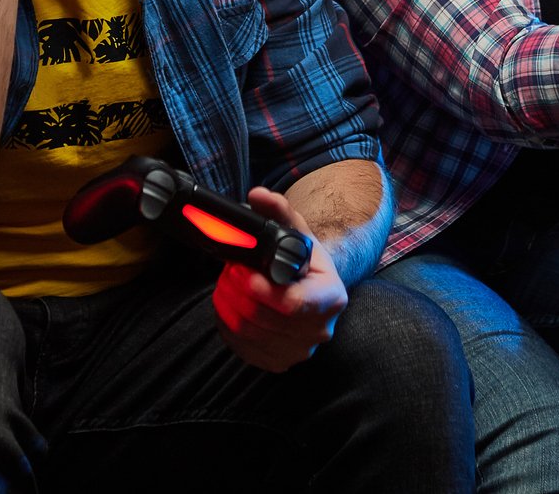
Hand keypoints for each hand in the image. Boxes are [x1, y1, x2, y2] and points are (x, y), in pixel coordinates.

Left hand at [210, 187, 346, 372]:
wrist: (312, 291)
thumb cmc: (305, 264)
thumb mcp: (298, 233)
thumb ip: (280, 211)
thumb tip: (258, 195)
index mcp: (330, 297)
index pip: (294, 304)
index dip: (263, 291)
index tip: (242, 272)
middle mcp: (319, 330)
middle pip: (265, 319)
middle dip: (238, 292)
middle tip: (229, 270)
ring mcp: (298, 351)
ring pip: (249, 333)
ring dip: (229, 306)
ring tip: (228, 283)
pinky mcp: (277, 363)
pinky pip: (242, 348)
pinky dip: (228, 325)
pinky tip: (230, 306)